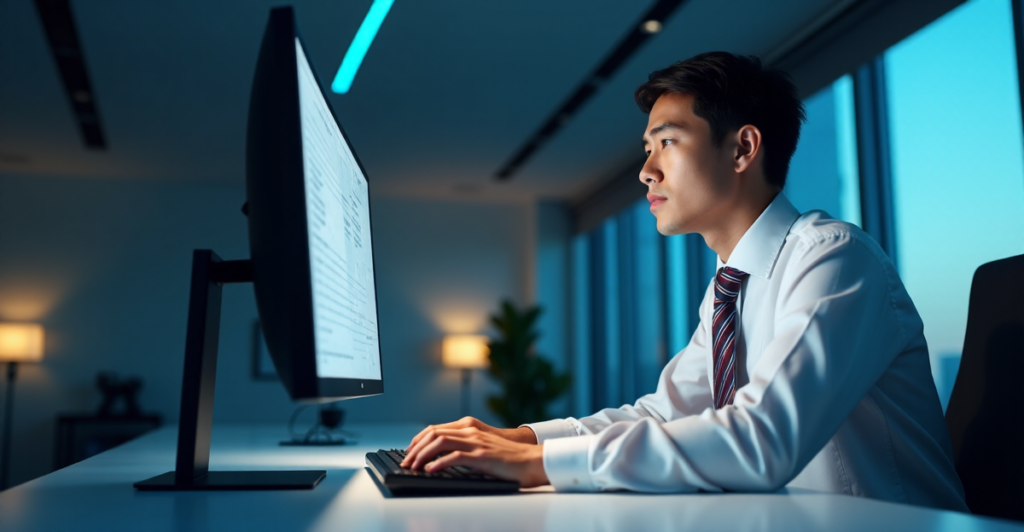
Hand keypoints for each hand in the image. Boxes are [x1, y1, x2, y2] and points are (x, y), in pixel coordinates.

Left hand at [404, 417, 536, 456]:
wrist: (532, 460)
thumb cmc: (508, 458)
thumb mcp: (481, 447)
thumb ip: (464, 447)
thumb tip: (439, 458)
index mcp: (469, 427)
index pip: (435, 429)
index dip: (418, 440)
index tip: (409, 452)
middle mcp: (470, 431)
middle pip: (434, 434)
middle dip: (415, 449)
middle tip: (406, 462)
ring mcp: (476, 442)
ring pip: (440, 442)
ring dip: (422, 455)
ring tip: (414, 467)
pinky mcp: (482, 456)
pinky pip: (455, 456)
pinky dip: (439, 463)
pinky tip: (431, 470)